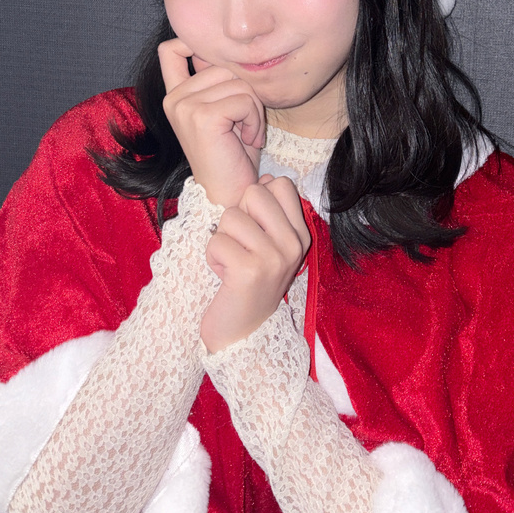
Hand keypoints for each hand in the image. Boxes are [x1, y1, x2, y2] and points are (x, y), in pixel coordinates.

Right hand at [159, 38, 265, 207]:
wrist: (231, 193)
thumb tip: (229, 49)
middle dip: (246, 92)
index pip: (172, 49)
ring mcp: (184, 107)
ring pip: (238, 83)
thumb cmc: (233, 153)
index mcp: (176, 95)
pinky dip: (255, 120)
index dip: (195, 43)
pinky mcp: (201, 117)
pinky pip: (244, 100)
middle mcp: (174, 98)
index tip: (219, 63)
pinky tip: (248, 139)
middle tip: (245, 122)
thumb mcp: (224, 109)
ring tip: (246, 134)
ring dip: (254, 110)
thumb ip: (218, 81)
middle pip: (223, 65)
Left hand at [200, 176, 310, 353]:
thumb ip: (270, 212)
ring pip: (231, 216)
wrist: (244, 335)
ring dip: (222, 240)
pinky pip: (216, 241)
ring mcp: (274, 257)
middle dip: (237, 217)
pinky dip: (212, 258)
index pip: (281, 184)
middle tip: (242, 248)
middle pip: (254, 192)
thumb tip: (266, 177)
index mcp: (300, 235)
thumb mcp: (270, 246)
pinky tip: (225, 277)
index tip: (256, 230)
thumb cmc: (250, 285)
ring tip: (233, 264)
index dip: (257, 200)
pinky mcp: (249, 271)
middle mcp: (293, 244)